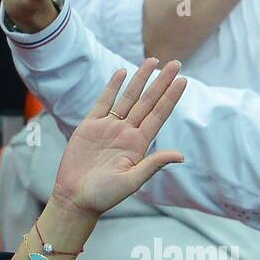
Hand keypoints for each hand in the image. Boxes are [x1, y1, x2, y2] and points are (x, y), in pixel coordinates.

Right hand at [50, 59, 187, 217]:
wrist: (75, 198)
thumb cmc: (104, 196)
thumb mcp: (132, 182)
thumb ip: (154, 165)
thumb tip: (181, 155)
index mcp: (139, 145)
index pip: (159, 115)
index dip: (171, 97)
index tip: (183, 80)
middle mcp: (126, 133)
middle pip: (148, 101)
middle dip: (161, 82)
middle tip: (176, 63)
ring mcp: (109, 128)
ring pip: (128, 97)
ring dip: (140, 79)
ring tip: (152, 61)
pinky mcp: (90, 126)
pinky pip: (103, 102)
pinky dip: (112, 87)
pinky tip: (122, 73)